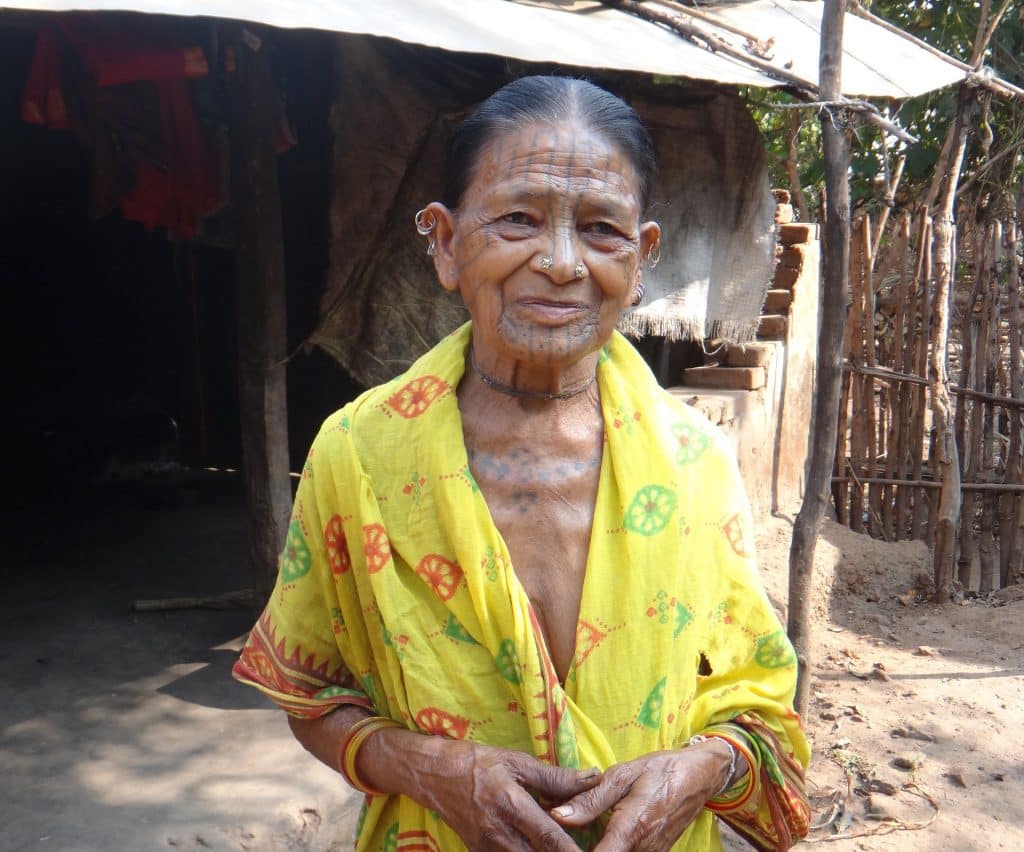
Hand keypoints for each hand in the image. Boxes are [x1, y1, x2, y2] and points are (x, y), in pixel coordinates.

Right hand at [363, 730, 601, 851]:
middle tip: (587, 847)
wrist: (433, 774)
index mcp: (511, 805)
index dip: (573, 851)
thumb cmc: (478, 762)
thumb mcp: (517, 762)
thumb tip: (593, 777)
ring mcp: (487, 848)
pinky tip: (537, 844)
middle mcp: (498, 834)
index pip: (550, 839)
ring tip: (563, 844)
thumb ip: (556, 777)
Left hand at [549, 742, 732, 850]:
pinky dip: (611, 846)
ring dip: (597, 846)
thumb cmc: (659, 770)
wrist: (699, 777)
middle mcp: (643, 849)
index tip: (558, 845)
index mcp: (632, 828)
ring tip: (582, 830)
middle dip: (582, 846)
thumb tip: (557, 815)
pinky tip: (602, 832)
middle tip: (567, 831)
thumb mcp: (622, 775)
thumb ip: (590, 800)